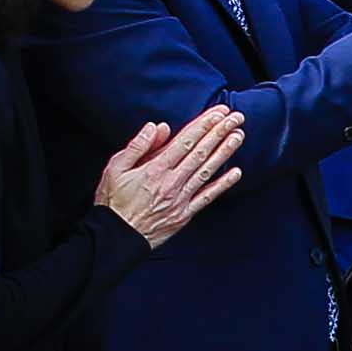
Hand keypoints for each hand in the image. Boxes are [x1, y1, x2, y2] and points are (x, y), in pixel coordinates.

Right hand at [96, 105, 248, 244]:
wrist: (116, 238)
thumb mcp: (115, 168)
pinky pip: (207, 197)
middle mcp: (172, 182)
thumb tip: (156, 127)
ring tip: (238, 136)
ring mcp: (181, 199)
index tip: (218, 112)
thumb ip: (138, 146)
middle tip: (236, 118)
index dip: (204, 124)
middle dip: (220, 132)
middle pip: (200, 152)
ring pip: (207, 171)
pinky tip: (236, 173)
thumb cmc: (113, 202)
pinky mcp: (185, 214)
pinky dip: (222, 185)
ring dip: (225, 152)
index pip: (185, 141)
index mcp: (155, 169)